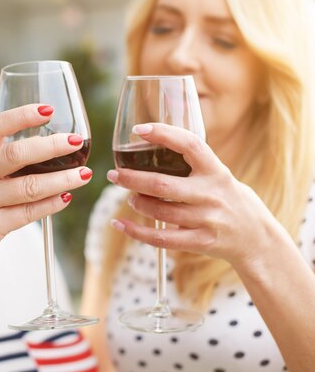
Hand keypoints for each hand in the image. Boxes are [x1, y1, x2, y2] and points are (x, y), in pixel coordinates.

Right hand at [0, 104, 92, 272]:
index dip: (22, 116)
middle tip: (75, 142)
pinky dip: (51, 204)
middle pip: (16, 154)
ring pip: (29, 186)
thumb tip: (49, 144)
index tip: (48, 110)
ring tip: (84, 173)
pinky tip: (66, 196)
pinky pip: (28, 213)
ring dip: (61, 179)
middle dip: (51, 147)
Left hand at [108, 123, 286, 269]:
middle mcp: (212, 194)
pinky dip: (135, 231)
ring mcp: (207, 220)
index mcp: (217, 171)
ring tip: (129, 198)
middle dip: (132, 178)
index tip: (140, 130)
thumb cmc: (230, 200)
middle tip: (114, 174)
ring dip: (137, 203)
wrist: (257, 238)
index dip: (164, 134)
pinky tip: (119, 224)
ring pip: (160, 211)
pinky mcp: (200, 242)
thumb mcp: (220, 176)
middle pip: (163, 185)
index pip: (190, 145)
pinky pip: (160, 238)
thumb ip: (193, 166)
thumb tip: (150, 147)